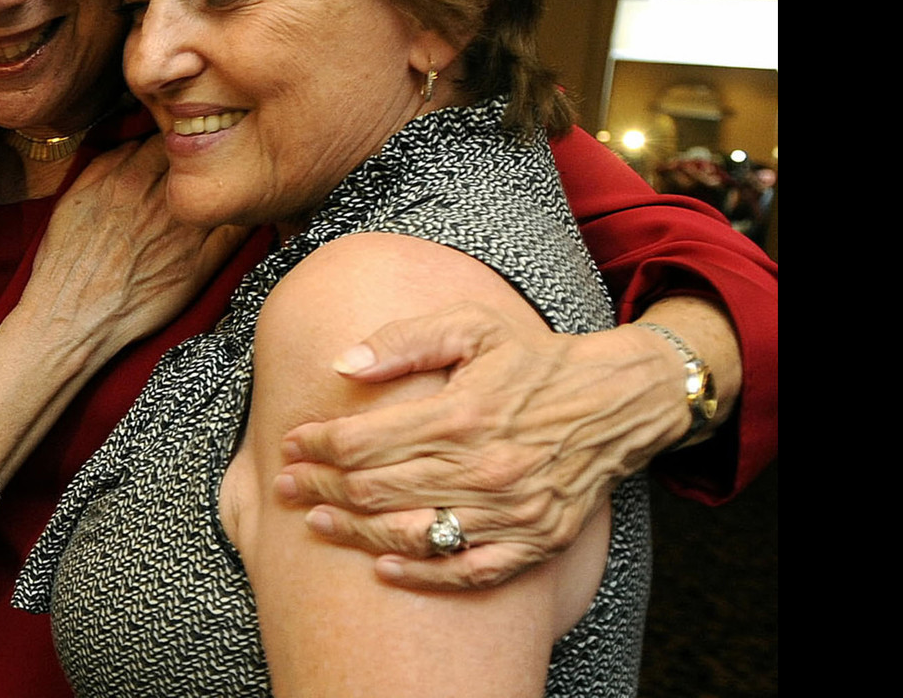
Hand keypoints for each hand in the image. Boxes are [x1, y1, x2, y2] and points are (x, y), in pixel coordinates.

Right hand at [20, 137, 246, 363]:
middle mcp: (159, 201)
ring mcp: (182, 233)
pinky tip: (237, 217)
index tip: (178, 150)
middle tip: (206, 166)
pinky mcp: (198, 266)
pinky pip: (233, 233)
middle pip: (197, 163)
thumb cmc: (66, 261)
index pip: (168, 139)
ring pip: (219, 191)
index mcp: (127, 179)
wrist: (71, 317)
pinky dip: (239, 220)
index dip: (175, 143)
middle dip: (202, 161)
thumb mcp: (73, 199)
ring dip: (223, 187)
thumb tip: (133, 143)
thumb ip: (105, 164)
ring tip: (224, 189)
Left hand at [275, 299, 681, 589]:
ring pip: (412, 535)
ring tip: (317, 523)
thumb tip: (342, 364)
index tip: (291, 443)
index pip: (364, 441)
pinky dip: (422, 574)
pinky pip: (468, 570)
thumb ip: (403, 340)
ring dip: (355, 532)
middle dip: (321, 488)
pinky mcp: (534, 540)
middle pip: (377, 490)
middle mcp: (483, 468)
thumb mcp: (471, 327)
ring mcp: (510, 511)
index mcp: (462, 413)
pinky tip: (384, 567)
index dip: (317, 445)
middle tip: (287, 486)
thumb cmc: (534, 359)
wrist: (616, 401)